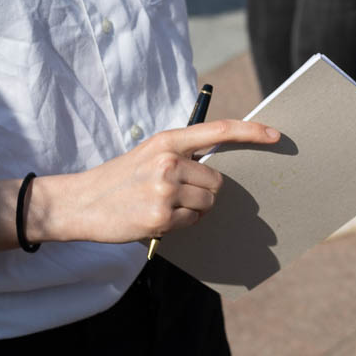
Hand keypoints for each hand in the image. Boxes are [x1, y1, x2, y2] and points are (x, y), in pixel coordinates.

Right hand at [27, 119, 280, 244]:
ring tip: (162, 205)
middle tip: (175, 194)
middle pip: (217, 182)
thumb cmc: (120, 178)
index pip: (220, 131)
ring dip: (193, 210)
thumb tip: (220, 169)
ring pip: (208, 204)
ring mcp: (165, 190)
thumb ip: (182, 155)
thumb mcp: (149, 153)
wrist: (79, 203)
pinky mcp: (160, 217)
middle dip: (204, 191)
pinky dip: (181, 224)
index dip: (251, 132)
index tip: (276, 135)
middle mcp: (169, 161)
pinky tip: (156, 219)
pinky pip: (192, 222)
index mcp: (168, 140)